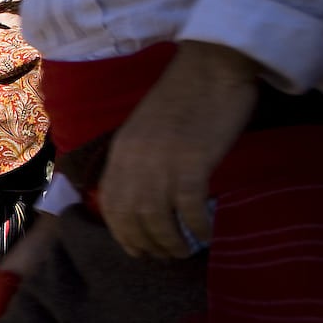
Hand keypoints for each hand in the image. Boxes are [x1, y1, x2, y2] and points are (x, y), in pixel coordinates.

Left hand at [96, 42, 256, 258]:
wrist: (212, 65)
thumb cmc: (185, 96)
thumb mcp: (147, 129)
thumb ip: (140, 158)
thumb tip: (145, 195)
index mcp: (121, 151)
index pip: (110, 203)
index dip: (122, 233)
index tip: (137, 249)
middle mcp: (135, 160)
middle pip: (130, 217)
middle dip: (145, 244)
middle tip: (163, 256)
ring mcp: (162, 161)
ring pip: (156, 218)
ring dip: (170, 241)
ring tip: (184, 250)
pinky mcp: (192, 161)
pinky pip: (188, 207)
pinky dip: (196, 226)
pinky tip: (206, 232)